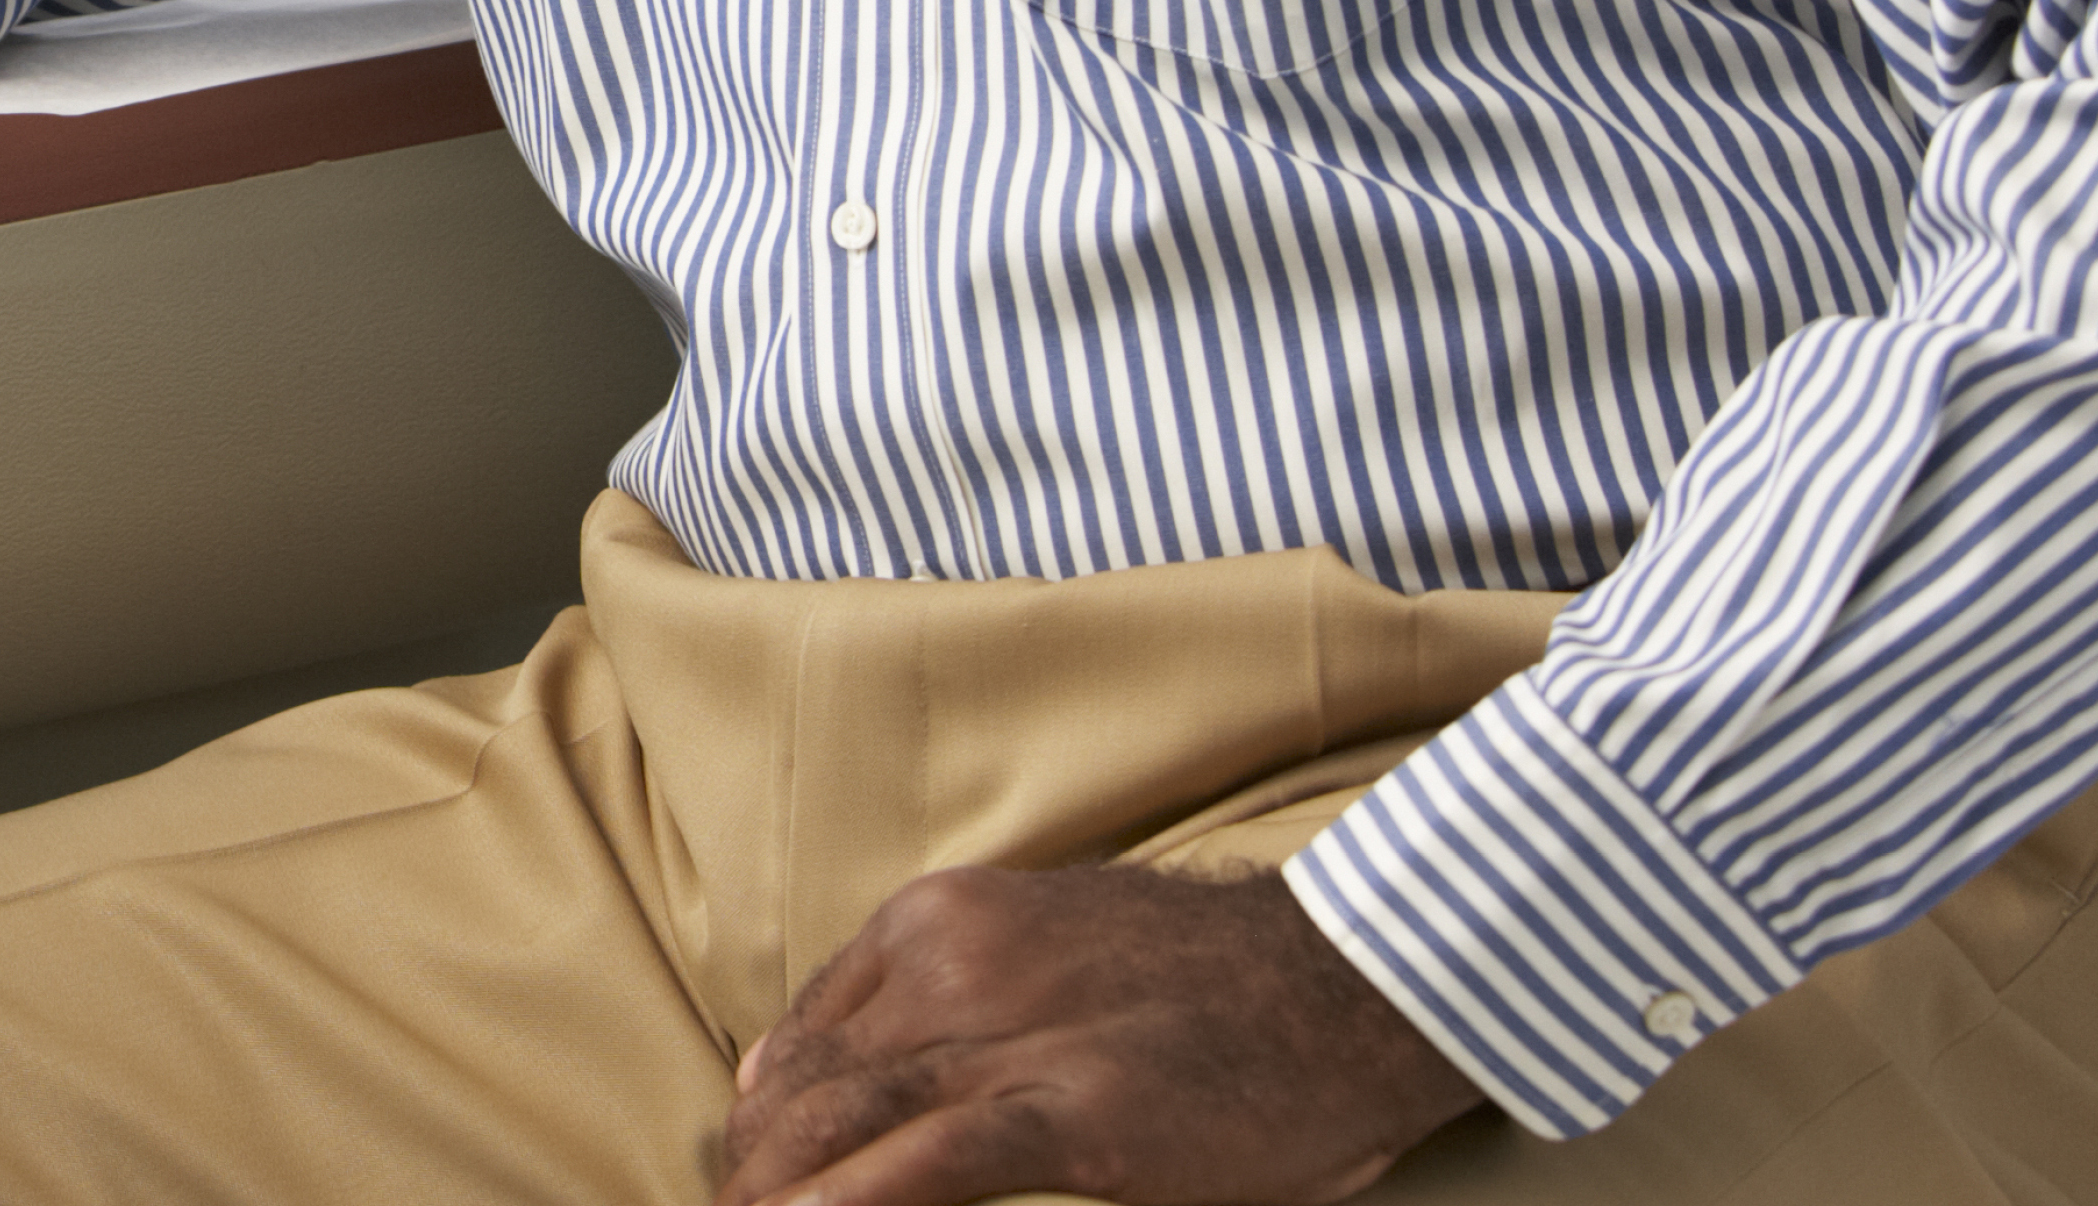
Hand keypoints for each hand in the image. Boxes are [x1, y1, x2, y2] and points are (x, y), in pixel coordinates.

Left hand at [718, 865, 1474, 1204]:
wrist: (1345, 982)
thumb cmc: (1202, 983)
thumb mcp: (1043, 944)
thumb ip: (937, 996)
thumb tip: (813, 1072)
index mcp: (938, 920)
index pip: (805, 1034)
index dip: (765, 1122)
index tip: (752, 1180)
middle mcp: (953, 961)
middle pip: (809, 1083)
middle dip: (758, 1174)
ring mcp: (1013, 1034)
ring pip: (847, 1120)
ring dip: (782, 1193)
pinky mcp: (1078, 1112)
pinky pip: (934, 1161)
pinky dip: (857, 1201)